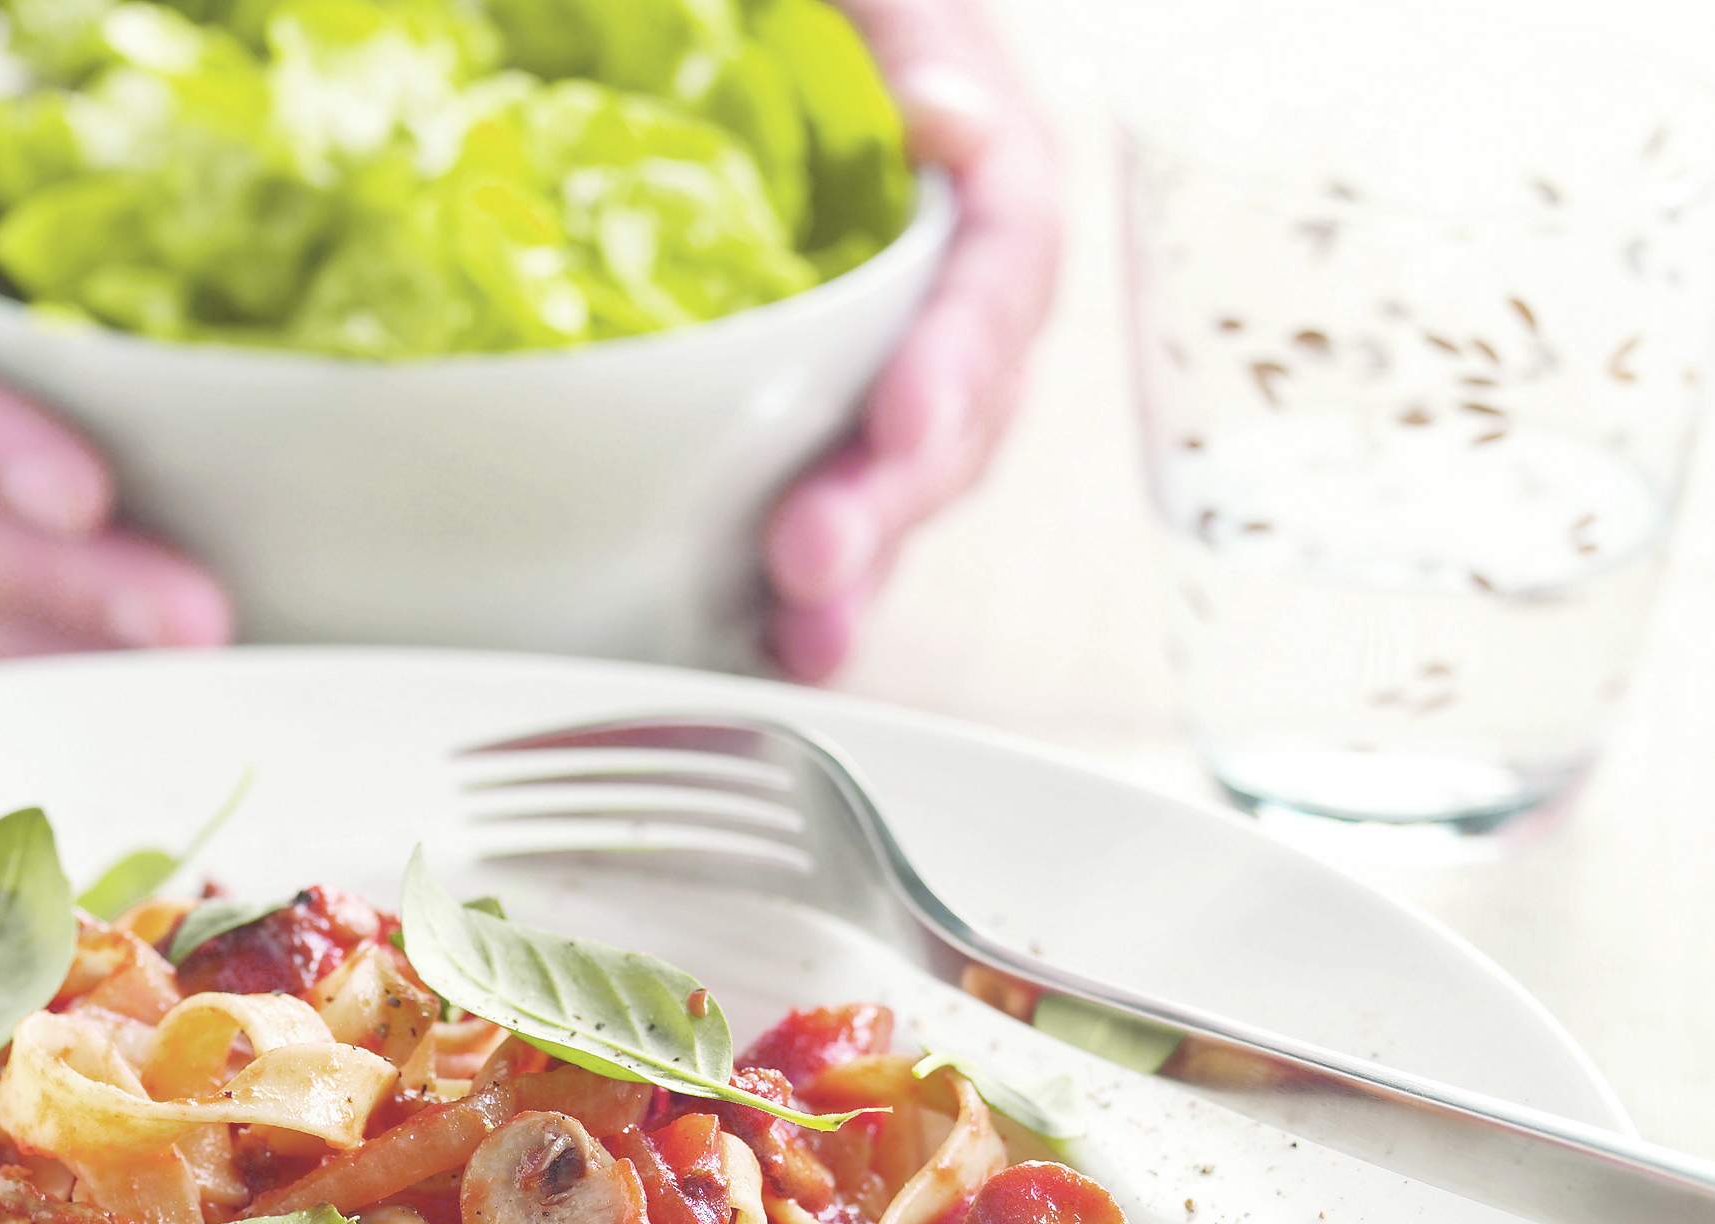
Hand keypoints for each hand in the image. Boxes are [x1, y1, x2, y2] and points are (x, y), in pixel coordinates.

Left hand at [764, 0, 1062, 681]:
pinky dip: (817, 575)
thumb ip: (906, 31)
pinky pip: (850, 499)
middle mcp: (961, 276)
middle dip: (891, 497)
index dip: (960, 349)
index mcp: (979, 161)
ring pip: (913, 478)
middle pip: (964, 403)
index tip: (907, 420)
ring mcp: (907, 357)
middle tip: (814, 559)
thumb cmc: (778, 23)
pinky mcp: (842, 415)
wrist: (742, 55)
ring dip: (863, 566)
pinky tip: (768, 639)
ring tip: (805, 639)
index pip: (1004, 259)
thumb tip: (949, 124)